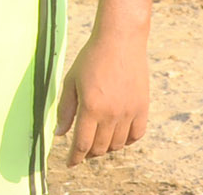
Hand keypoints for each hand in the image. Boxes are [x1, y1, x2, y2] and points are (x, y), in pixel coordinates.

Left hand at [56, 29, 148, 165]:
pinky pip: (136, 135)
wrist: (120, 40)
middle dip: (88, 153)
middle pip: (99, 148)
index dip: (75, 158)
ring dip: (106, 147)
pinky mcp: (142, 107)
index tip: (70, 163)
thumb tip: (59, 134)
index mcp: (90, 107)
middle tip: (83, 149)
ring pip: (117, 144)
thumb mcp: (71, 81)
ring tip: (99, 140)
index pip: (82, 144)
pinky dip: (126, 140)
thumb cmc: (91, 58)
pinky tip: (118, 135)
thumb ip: (65, 109)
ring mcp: (129, 111)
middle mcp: (111, 113)